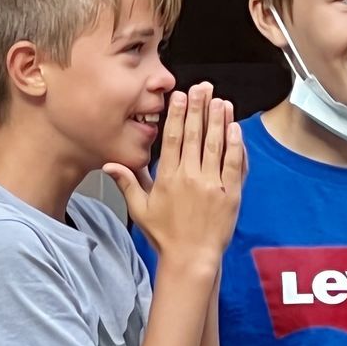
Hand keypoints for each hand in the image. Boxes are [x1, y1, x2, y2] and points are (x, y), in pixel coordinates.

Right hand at [105, 82, 244, 264]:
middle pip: (194, 135)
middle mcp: (190, 177)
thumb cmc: (165, 235)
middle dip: (198, 108)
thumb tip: (111, 164)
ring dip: (218, 120)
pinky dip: (236, 145)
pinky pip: (235, 164)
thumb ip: (128, 182)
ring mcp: (212, 184)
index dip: (176, 114)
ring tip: (220, 100)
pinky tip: (235, 128)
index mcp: (168, 178)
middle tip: (202, 87)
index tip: (179, 96)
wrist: (191, 258)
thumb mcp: (140, 209)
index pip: (172, 138)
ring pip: (216, 145)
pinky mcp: (231, 193)